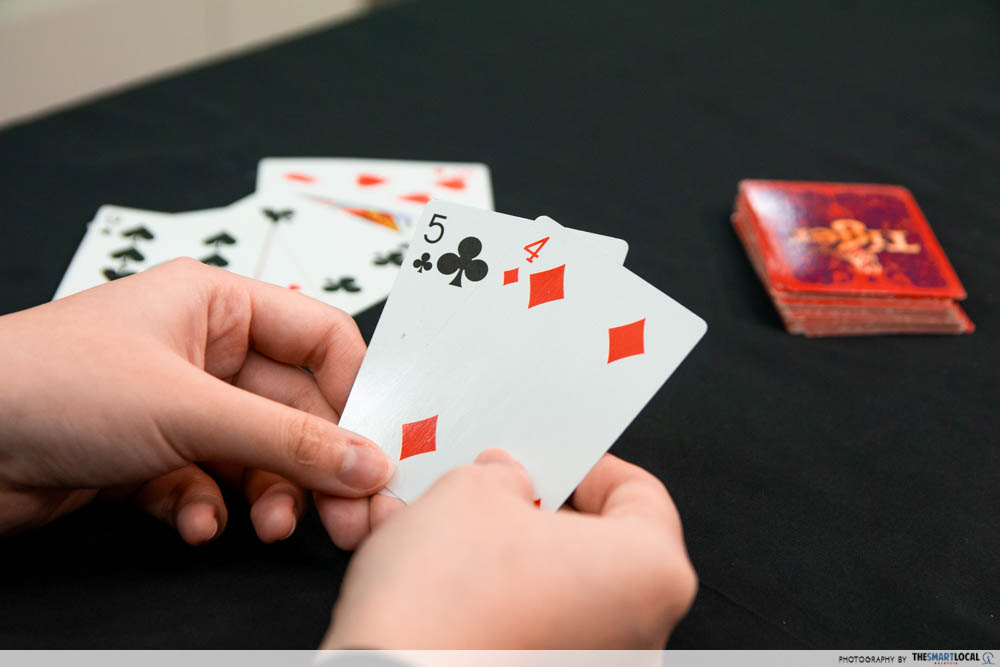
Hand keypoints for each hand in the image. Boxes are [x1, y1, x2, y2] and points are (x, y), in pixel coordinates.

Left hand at [0, 258, 392, 543]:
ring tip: (271, 527)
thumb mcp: (187, 409)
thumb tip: (368, 460)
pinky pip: (210, 482)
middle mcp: (204, 351)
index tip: (378, 447)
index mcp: (218, 305)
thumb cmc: (47, 384)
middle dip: (320, 464)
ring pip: (257, 453)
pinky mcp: (150, 455)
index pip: (321, 339)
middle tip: (351, 514)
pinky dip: (210, 507)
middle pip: (295, 408)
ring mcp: (177, 405)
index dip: (357, 392)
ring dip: (270, 493)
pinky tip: (195, 522)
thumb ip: (287, 440)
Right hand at [322, 450, 696, 647]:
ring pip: (563, 594)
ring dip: (512, 561)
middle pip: (600, 549)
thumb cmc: (443, 607)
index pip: (639, 493)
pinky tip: (448, 587)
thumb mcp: (469, 491)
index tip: (549, 459)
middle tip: (495, 493)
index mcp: (651, 573)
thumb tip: (505, 481)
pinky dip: (501, 608)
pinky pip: (538, 636)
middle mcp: (642, 636)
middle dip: (541, 514)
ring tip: (454, 536)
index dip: (585, 465)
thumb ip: (502, 474)